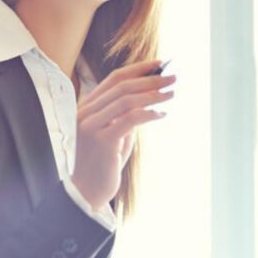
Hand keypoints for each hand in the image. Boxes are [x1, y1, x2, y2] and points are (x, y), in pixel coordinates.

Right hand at [72, 59, 174, 209]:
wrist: (84, 194)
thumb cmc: (100, 165)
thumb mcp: (113, 134)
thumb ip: (124, 117)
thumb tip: (149, 100)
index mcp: (86, 107)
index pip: (113, 79)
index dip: (138, 69)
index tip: (159, 64)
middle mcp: (86, 113)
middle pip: (122, 86)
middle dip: (150, 79)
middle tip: (173, 77)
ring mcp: (91, 126)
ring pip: (126, 100)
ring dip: (153, 94)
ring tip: (171, 94)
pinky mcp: (102, 141)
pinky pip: (129, 119)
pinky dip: (148, 113)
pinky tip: (161, 114)